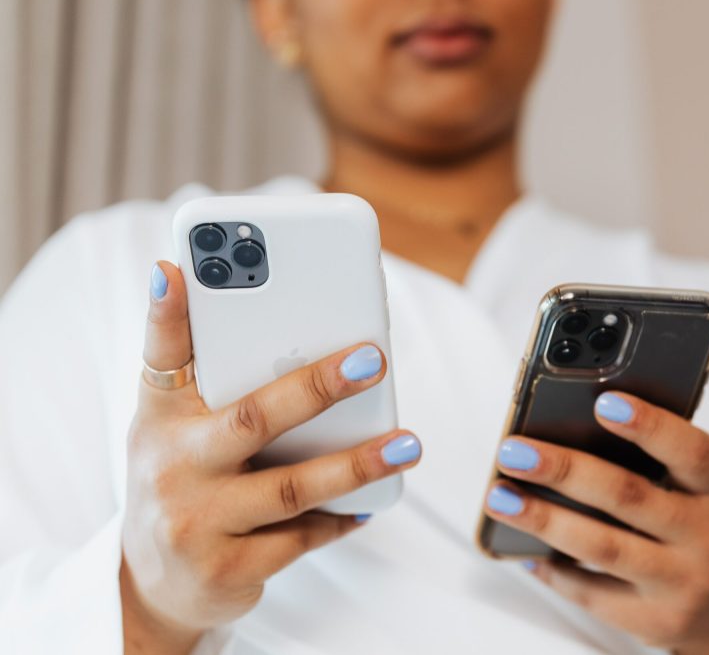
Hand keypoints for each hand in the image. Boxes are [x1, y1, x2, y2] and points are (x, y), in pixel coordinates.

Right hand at [121, 262, 421, 654]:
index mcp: (163, 418)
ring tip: (407, 445)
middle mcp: (173, 466)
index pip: (161, 354)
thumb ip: (201, 371)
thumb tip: (220, 296)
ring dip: (356, 464)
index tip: (178, 269)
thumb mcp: (171, 425)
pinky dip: (339, 517)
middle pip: (253, 418)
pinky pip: (301, 539)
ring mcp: (198, 522)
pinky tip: (371, 501)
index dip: (166, 313)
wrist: (155, 586)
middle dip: (316, 387)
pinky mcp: (229, 569)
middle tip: (372, 361)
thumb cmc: (181, 479)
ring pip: (292, 487)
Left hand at [484, 391, 708, 653]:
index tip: (603, 402)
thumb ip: (655, 457)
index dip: (650, 426)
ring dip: (544, 519)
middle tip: (514, 451)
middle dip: (565, 470)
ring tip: (500, 497)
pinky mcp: (654, 621)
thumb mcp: (697, 485)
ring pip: (603, 547)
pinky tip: (521, 547)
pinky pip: (591, 593)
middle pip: (629, 497)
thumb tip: (569, 426)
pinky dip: (552, 569)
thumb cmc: (697, 522)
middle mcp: (708, 536)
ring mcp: (682, 583)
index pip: (691, 452)